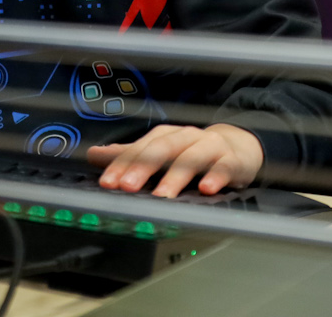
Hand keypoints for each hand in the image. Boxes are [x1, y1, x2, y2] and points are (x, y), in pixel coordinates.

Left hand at [86, 123, 263, 197]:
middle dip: (143, 167)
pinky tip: (207, 189)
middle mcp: (186, 138)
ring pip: (192, 157)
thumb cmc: (193, 152)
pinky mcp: (232, 160)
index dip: (122, 164)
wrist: (238, 147)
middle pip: (163, 149)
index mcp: (165, 137)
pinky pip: (224, 166)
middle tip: (127, 187)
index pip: (140, 148)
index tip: (107, 182)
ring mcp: (210, 147)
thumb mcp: (161, 151)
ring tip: (162, 195)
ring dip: (175, 176)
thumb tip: (93, 155)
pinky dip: (216, 176)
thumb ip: (129, 155)